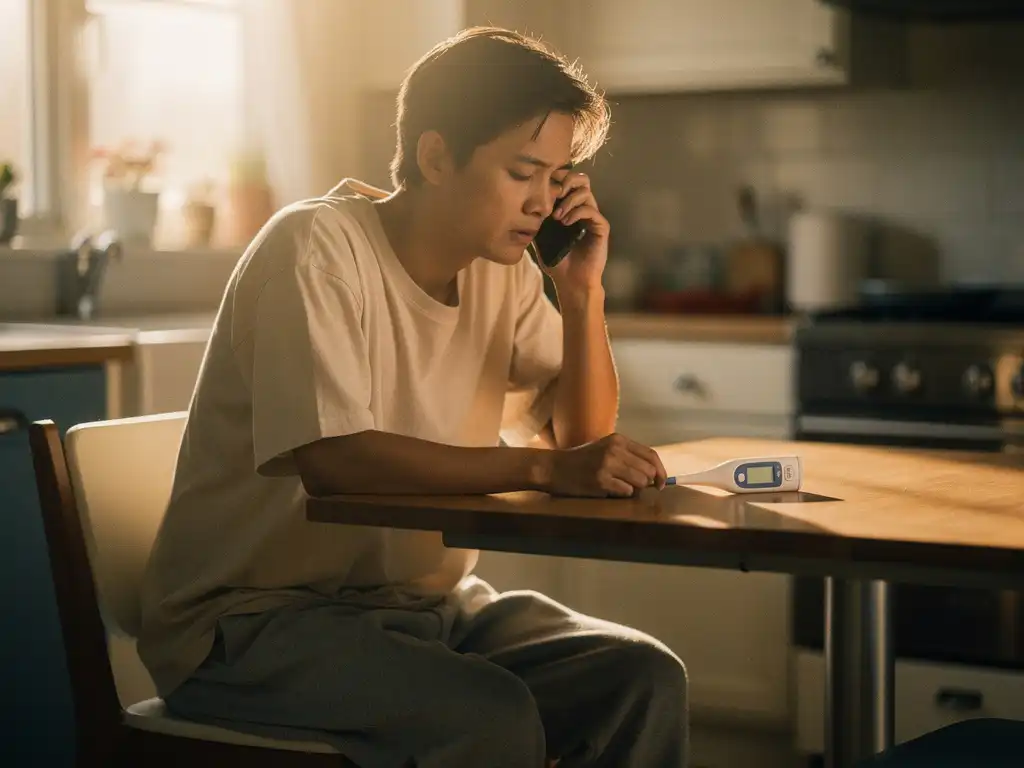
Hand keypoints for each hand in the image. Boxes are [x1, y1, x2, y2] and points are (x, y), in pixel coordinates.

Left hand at [542, 171, 608, 293]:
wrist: (570, 282)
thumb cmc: (556, 260)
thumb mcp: (541, 236)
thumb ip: (537, 218)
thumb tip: (522, 202)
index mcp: (571, 208)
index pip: (568, 182)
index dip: (557, 179)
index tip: (542, 185)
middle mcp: (584, 209)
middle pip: (582, 179)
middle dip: (566, 181)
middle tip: (553, 193)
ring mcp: (593, 218)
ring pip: (586, 192)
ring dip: (568, 200)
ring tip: (556, 216)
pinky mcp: (601, 227)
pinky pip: (591, 210)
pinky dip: (576, 212)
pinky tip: (564, 223)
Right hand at [543, 433, 666, 497]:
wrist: (554, 468)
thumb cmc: (581, 460)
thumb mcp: (605, 448)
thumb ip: (628, 456)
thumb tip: (654, 474)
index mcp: (618, 440)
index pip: (651, 455)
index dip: (661, 471)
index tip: (661, 483)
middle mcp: (615, 450)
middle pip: (648, 471)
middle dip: (647, 483)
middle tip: (636, 487)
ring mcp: (608, 465)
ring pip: (640, 482)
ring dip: (634, 489)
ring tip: (618, 486)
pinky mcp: (601, 480)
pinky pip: (626, 492)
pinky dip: (622, 494)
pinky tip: (608, 490)